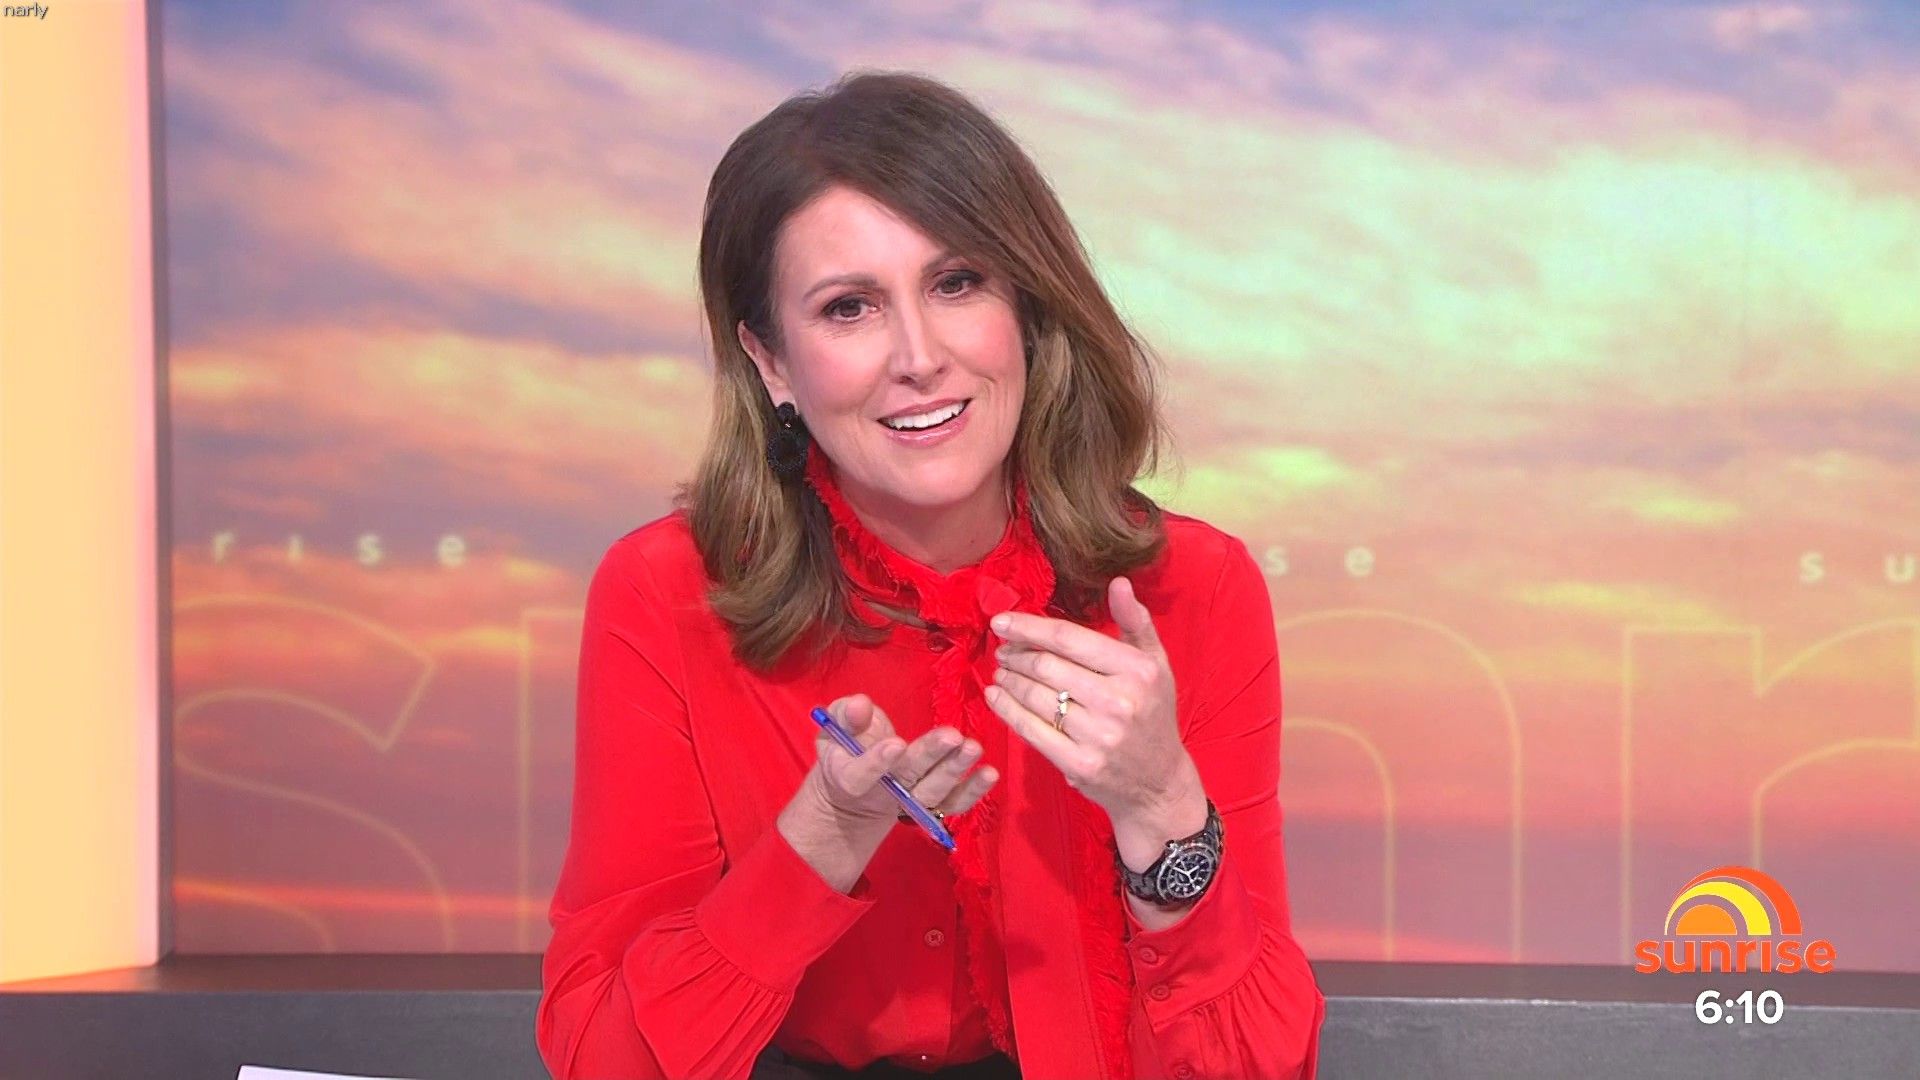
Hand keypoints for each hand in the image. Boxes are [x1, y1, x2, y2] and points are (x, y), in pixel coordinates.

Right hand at [802, 693, 999, 829]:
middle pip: (908, 779)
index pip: (861, 774)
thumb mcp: (834, 727)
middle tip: (954, 737)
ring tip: (974, 748)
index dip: (878, 762)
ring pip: (934, 791)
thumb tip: (859, 705)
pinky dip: (972, 792)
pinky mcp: (931, 804)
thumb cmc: (844, 748)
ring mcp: (910, 801)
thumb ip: (846, 715)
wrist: (854, 792)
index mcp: (850, 777)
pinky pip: (952, 803)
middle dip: (932, 757)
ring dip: (956, 771)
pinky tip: (990, 773)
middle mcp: (883, 793)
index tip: (896, 743)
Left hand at [984, 576, 1197, 818]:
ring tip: (1001, 670)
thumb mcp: (1156, 664)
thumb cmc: (1153, 714)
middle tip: (1003, 650)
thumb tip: (1118, 582)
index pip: (1069, 639)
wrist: (1159, 783)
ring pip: (1034, 696)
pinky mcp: (1079, 765)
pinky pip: (1030, 730)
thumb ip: (1135, 621)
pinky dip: (1006, 709)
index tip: (1002, 622)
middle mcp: (1120, 701)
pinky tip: (995, 696)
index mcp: (1137, 670)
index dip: (1030, 627)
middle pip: (1047, 666)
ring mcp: (1098, 736)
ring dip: (1008, 679)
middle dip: (1016, 654)